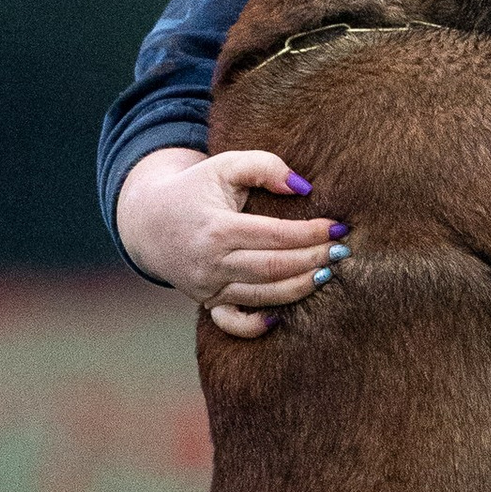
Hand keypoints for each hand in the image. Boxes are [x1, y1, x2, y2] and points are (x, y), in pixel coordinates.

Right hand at [114, 148, 344, 339]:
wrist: (148, 221)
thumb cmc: (196, 188)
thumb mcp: (225, 165)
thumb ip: (265, 166)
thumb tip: (303, 188)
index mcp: (217, 228)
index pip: (275, 236)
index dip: (311, 233)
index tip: (338, 227)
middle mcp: (211, 263)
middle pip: (274, 268)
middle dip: (313, 260)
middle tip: (341, 251)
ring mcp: (207, 287)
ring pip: (262, 296)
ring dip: (299, 287)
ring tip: (327, 273)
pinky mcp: (206, 301)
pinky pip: (232, 323)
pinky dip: (256, 326)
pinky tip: (282, 316)